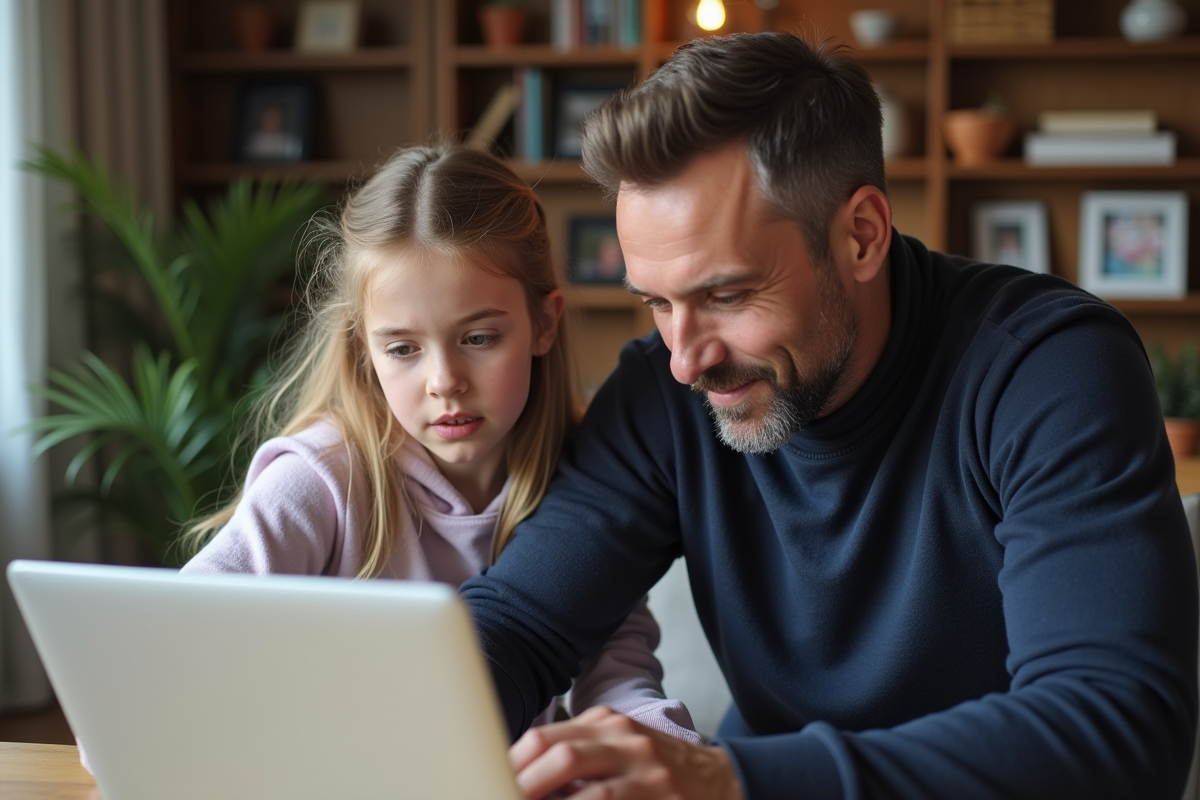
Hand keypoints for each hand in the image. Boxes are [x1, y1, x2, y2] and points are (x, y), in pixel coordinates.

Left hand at [509, 705, 743, 799]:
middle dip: (524, 787)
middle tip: (497, 796)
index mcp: (607, 724)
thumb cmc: (653, 769)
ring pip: (593, 796)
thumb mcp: (616, 747)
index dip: (510, 764)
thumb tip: (514, 775)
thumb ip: (573, 755)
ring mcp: (650, 775)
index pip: (545, 739)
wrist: (721, 780)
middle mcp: (627, 741)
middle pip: (563, 758)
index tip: (484, 780)